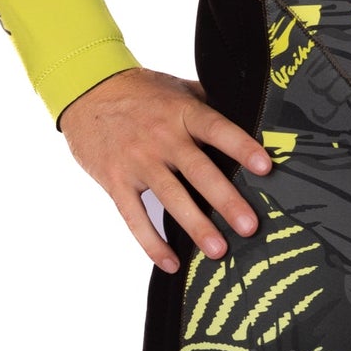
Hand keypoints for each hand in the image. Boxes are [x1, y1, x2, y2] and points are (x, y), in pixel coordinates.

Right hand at [60, 68, 271, 275]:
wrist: (85, 91)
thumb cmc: (139, 91)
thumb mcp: (176, 87)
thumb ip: (208, 101)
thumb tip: (249, 109)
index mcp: (182, 112)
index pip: (217, 129)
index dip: (241, 147)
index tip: (265, 167)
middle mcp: (162, 137)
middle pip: (198, 171)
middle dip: (225, 200)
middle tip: (249, 226)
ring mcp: (138, 161)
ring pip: (171, 197)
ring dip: (195, 226)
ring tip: (218, 251)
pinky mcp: (116, 181)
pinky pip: (135, 217)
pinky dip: (151, 242)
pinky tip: (171, 262)